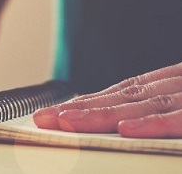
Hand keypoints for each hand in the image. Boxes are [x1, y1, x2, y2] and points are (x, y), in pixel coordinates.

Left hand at [33, 62, 181, 137]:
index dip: (89, 102)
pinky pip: (180, 118)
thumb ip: (165, 106)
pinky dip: (153, 123)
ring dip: (103, 114)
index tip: (56, 112)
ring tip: (67, 122)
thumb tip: (126, 122)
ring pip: (144, 104)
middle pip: (124, 97)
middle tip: (44, 118)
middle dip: (81, 108)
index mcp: (175, 82)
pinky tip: (126, 129)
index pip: (125, 92)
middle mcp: (179, 84)